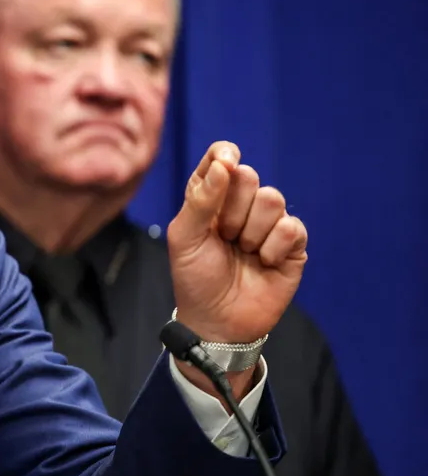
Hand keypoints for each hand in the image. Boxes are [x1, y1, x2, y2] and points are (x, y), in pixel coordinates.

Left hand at [167, 142, 307, 346]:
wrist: (217, 321)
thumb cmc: (195, 277)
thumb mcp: (185, 237)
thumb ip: (201, 199)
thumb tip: (224, 163)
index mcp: (210, 197)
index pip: (222, 158)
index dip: (225, 154)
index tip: (226, 162)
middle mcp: (240, 206)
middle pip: (249, 176)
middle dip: (233, 208)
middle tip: (222, 236)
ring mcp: (267, 224)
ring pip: (272, 199)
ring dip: (251, 230)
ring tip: (242, 252)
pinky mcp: (292, 245)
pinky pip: (291, 227)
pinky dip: (273, 247)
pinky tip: (263, 263)